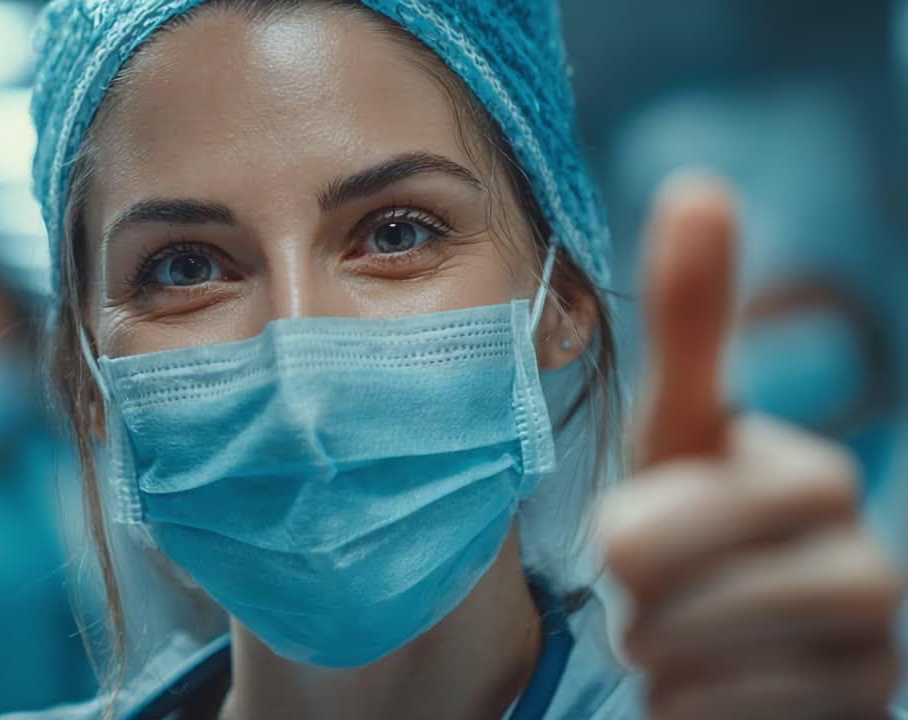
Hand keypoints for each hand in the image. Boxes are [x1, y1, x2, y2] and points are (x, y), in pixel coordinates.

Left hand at [598, 173, 904, 719]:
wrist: (723, 651)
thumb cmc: (691, 528)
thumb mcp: (678, 429)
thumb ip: (693, 320)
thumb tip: (699, 183)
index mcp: (812, 478)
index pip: (688, 509)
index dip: (634, 536)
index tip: (627, 542)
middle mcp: (866, 561)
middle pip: (682, 584)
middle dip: (635, 596)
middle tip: (645, 597)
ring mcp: (869, 651)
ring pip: (708, 665)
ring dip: (661, 659)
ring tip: (677, 642)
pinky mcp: (860, 716)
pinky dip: (696, 713)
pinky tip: (710, 693)